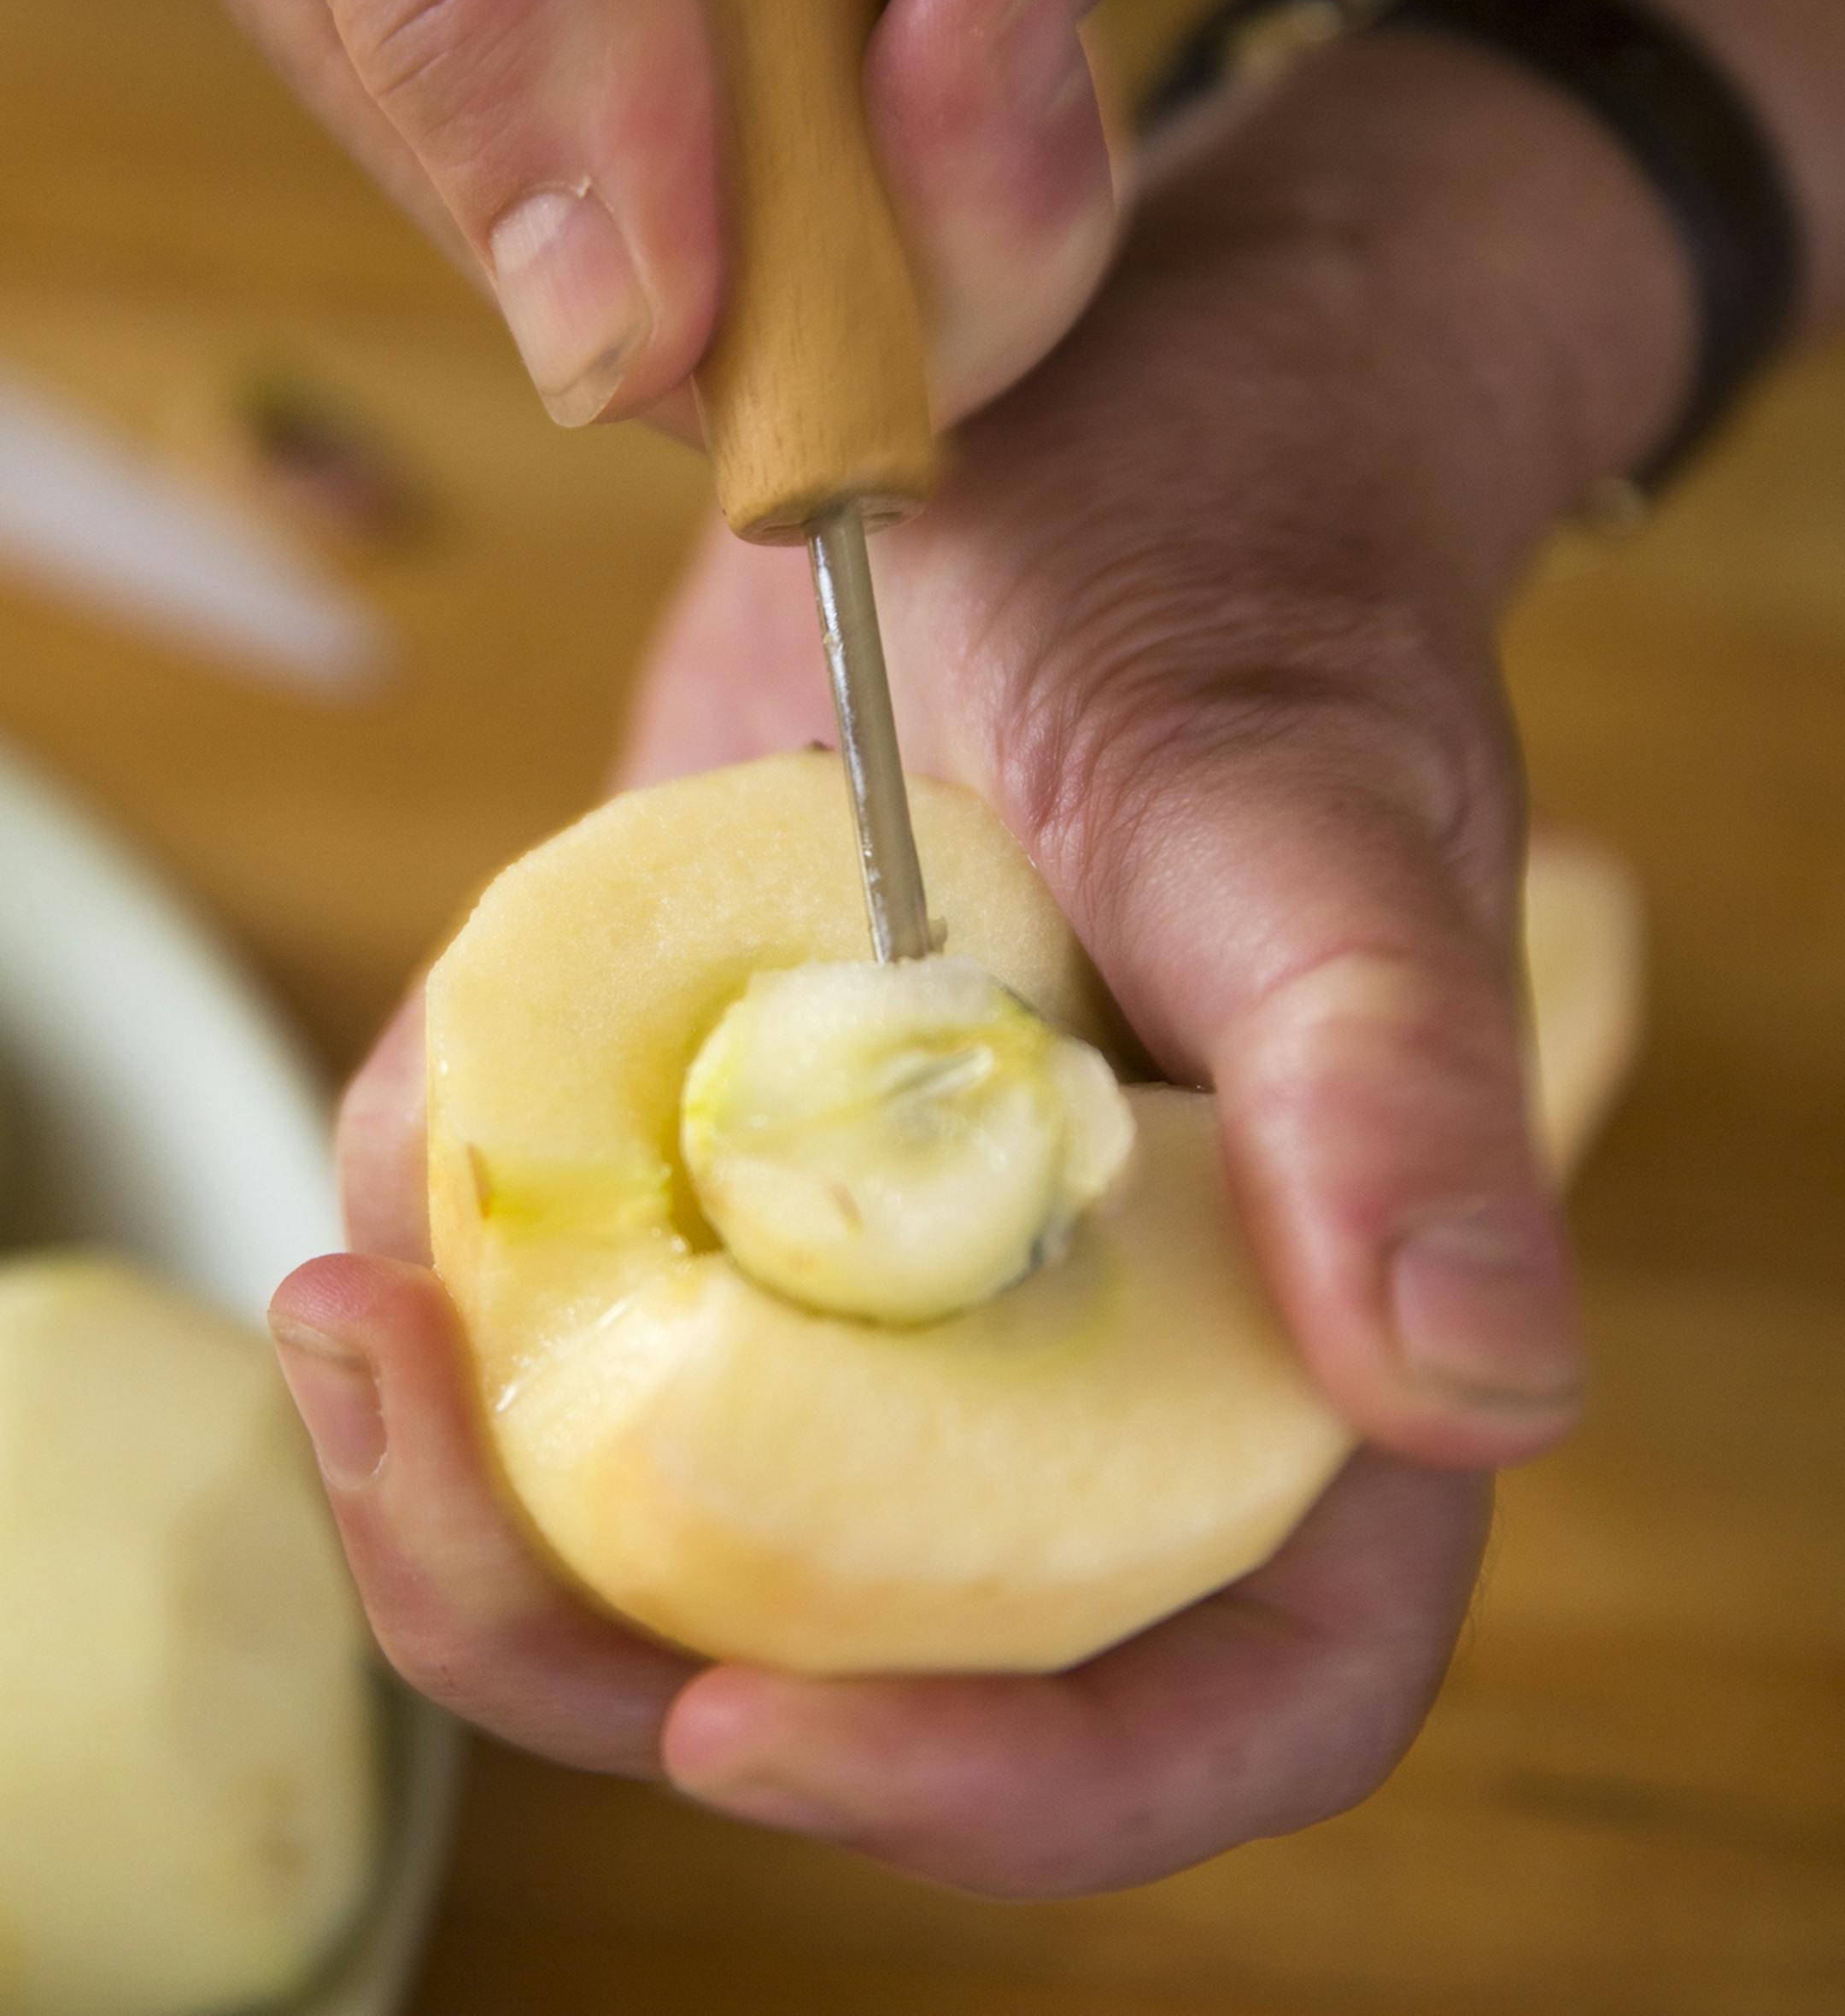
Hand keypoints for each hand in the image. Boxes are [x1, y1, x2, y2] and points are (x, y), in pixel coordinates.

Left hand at [271, 22, 1691, 1890]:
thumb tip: (1471, 1389)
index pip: (1213, 1692)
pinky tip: (391, 1175)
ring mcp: (888, 1260)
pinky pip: (575, 1307)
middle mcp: (1086, 1345)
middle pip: (869, 1651)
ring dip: (482, 1483)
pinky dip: (456, 1284)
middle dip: (611, 1637)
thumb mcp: (1290, 800)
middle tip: (403, 1440)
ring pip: (680, 1514)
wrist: (1079, 427)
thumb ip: (1387, 1079)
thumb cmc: (1236, 578)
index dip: (1007, 1792)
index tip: (749, 1727)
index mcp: (1291, 1338)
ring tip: (347, 1315)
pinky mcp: (735, 1144)